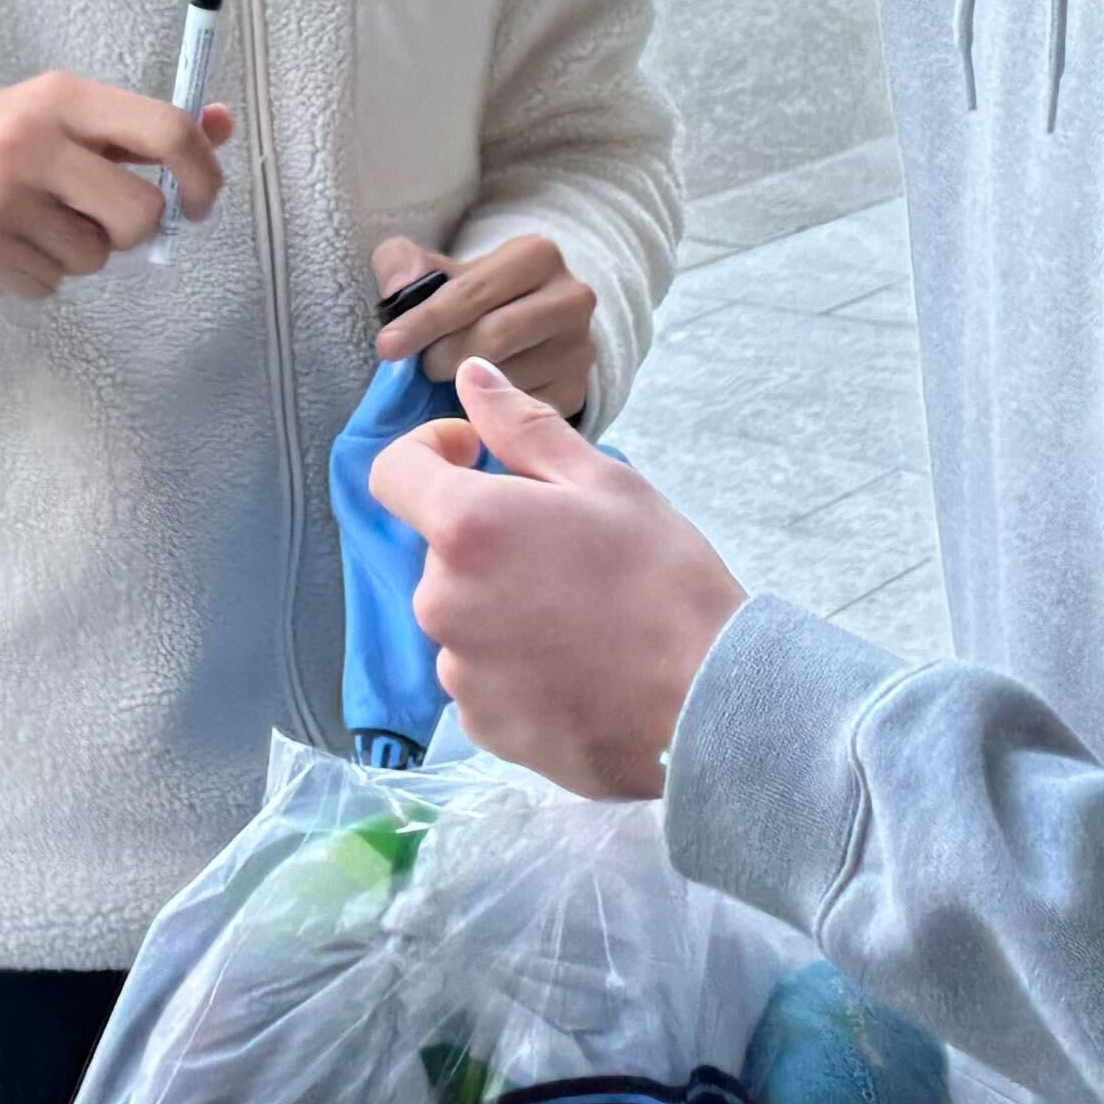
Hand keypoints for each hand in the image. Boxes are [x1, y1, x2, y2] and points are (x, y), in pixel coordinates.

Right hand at [0, 74, 231, 294]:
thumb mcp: (53, 116)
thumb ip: (133, 127)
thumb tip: (222, 122)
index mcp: (59, 97)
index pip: (166, 130)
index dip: (203, 175)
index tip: (199, 204)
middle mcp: (29, 141)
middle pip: (140, 214)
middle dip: (129, 233)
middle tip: (95, 224)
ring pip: (92, 259)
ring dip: (71, 256)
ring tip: (26, 227)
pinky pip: (44, 286)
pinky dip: (30, 277)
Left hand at [373, 357, 745, 802]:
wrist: (710, 705)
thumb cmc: (665, 582)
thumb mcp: (605, 484)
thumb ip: (524, 427)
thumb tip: (472, 378)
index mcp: (467, 528)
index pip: (393, 473)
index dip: (429, 452)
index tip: (475, 456)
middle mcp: (441, 601)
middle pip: (441, 551)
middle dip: (490, 539)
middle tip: (569, 549)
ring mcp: (457, 671)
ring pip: (463, 616)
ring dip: (503, 604)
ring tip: (582, 616)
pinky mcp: (481, 725)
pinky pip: (482, 676)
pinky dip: (515, 664)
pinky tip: (577, 666)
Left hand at [377, 233, 596, 398]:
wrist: (526, 328)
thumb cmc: (474, 299)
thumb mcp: (437, 271)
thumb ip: (404, 265)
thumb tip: (399, 284)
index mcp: (536, 255)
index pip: (472, 292)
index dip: (425, 321)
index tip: (388, 347)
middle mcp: (571, 297)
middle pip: (494, 336)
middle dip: (444, 356)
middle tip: (422, 368)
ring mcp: (579, 347)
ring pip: (509, 378)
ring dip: (466, 387)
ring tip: (449, 380)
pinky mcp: (577, 390)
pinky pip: (523, 411)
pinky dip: (490, 414)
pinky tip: (475, 404)